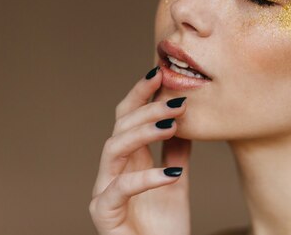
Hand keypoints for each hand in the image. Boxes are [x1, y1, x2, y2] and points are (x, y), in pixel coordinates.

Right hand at [90, 67, 191, 234]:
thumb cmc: (165, 225)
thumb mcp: (176, 178)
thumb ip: (177, 150)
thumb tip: (186, 117)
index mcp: (128, 159)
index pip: (128, 116)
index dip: (140, 93)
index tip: (159, 71)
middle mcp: (112, 170)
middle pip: (121, 125)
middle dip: (148, 108)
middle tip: (177, 100)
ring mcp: (104, 191)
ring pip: (113, 148)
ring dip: (143, 132)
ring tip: (173, 125)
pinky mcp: (103, 213)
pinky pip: (119, 189)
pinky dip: (146, 178)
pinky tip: (172, 174)